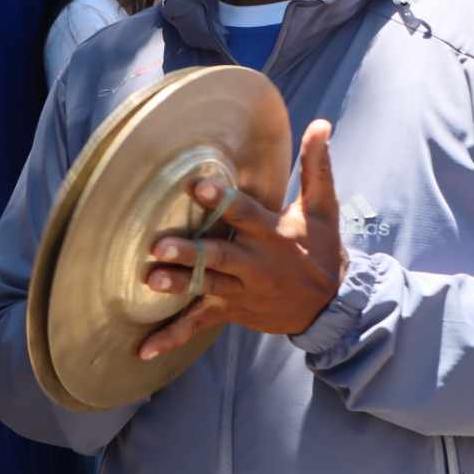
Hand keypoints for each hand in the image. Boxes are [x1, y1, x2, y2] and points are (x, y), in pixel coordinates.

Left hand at [139, 120, 346, 359]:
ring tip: (149, 280)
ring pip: (206, 288)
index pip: (245, 215)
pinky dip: (171, 338)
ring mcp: (241, 293)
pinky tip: (142, 350)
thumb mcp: (323, 208)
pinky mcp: (231, 312)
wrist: (331, 306)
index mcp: (273, 235)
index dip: (222, 200)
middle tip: (159, 246)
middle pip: (219, 257)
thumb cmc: (322, 248)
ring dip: (178, 285)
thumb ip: (316, 166)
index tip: (197, 185)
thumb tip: (320, 123)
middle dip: (191, 253)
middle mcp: (255, 265)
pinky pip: (198, 325)